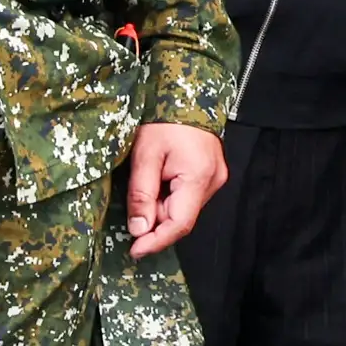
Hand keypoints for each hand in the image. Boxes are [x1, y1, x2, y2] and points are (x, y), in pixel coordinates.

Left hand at [122, 123, 227, 256]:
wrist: (187, 95)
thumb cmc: (165, 121)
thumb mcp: (145, 156)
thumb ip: (142, 194)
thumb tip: (139, 229)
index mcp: (198, 177)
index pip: (179, 224)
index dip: (156, 241)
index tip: (134, 250)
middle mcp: (213, 183)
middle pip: (181, 218)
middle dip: (154, 223)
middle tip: (131, 218)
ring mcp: (215, 179)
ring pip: (184, 209)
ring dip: (161, 211)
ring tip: (143, 192)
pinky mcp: (211, 176)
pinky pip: (188, 198)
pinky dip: (169, 200)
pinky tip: (156, 187)